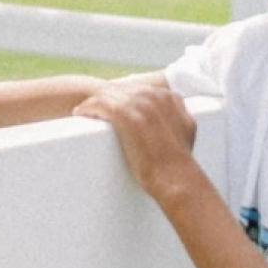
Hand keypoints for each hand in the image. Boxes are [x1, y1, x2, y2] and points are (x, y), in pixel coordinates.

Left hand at [74, 84, 199, 203]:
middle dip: (105, 98)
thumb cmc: (180, 162)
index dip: (120, 97)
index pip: (136, 89)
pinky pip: (98, 103)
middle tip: (92, 110)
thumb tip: (174, 111)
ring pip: (106, 93)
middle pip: (120, 88)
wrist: (177, 178)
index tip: (109, 108)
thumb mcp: (187, 128)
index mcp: (168, 97)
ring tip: (83, 113)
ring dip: (93, 103)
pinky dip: (86, 108)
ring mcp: (139, 103)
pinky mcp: (125, 114)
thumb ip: (179, 113)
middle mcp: (154, 95)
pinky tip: (80, 114)